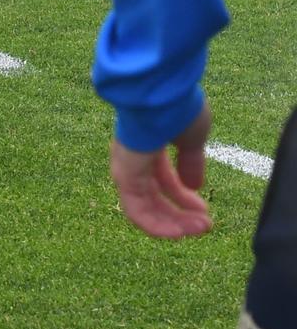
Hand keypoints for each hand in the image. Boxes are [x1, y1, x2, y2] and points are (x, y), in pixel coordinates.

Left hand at [109, 105, 212, 238]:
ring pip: (145, 206)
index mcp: (149, 145)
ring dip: (172, 222)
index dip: (184, 197)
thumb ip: (191, 162)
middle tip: (205, 225)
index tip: (205, 210)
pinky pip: (136, 210)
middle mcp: (134, 158)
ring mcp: (127, 166)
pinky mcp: (124, 174)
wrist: (163, 95)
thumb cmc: (178, 109)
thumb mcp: (191, 139)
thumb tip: (194, 186)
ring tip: (199, 229)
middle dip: (180, 213)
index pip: (163, 179)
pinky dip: (156, 225)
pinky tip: (178, 233)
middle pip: (154, 195)